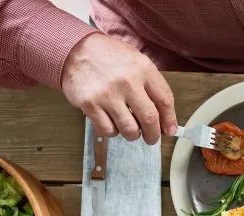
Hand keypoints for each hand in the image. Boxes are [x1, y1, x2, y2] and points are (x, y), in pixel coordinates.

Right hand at [61, 33, 176, 143]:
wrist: (74, 48)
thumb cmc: (109, 57)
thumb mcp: (136, 61)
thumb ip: (153, 86)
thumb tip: (166, 121)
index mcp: (142, 69)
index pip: (165, 101)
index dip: (169, 120)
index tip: (169, 130)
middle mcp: (127, 81)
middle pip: (150, 120)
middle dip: (153, 135)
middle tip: (151, 138)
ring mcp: (107, 94)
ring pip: (130, 130)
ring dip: (132, 134)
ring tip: (130, 129)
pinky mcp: (90, 104)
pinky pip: (108, 130)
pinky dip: (112, 131)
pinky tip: (111, 121)